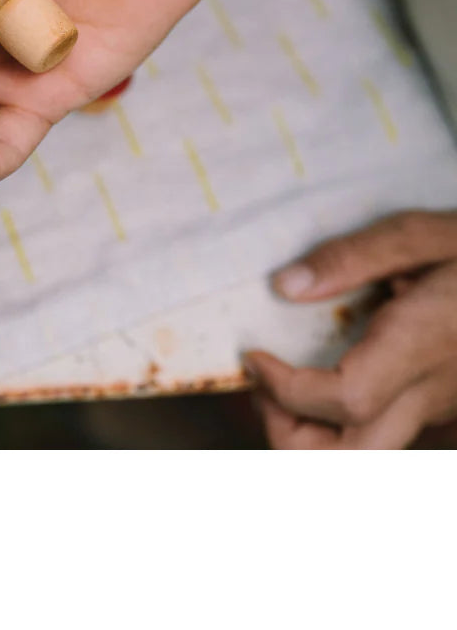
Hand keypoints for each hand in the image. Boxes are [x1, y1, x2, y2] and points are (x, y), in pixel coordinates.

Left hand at [247, 211, 456, 448]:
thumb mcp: (421, 234)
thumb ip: (351, 257)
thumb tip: (285, 285)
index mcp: (423, 345)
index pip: (346, 400)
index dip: (285, 390)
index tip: (254, 355)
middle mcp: (431, 390)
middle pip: (352, 457)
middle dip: (288, 433)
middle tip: (263, 382)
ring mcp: (438, 405)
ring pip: (367, 454)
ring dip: (310, 432)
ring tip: (283, 381)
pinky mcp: (439, 405)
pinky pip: (382, 430)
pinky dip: (335, 419)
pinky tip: (322, 372)